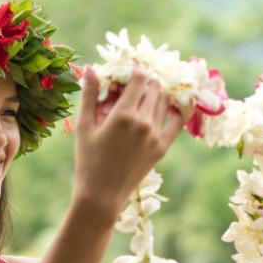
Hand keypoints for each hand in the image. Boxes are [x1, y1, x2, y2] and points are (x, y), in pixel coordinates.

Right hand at [73, 65, 182, 219]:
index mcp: (123, 114)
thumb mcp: (84, 127)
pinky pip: (177, 123)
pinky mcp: (162, 148)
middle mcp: (143, 122)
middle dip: (145, 81)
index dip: (135, 71)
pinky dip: (178, 111)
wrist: (102, 195)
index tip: (129, 72)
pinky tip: (174, 105)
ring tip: (148, 93)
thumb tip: (90, 67)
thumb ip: (89, 95)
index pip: (139, 79)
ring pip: (164, 102)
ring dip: (158, 93)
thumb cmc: (87, 160)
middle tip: (136, 84)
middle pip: (153, 88)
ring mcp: (155, 135)